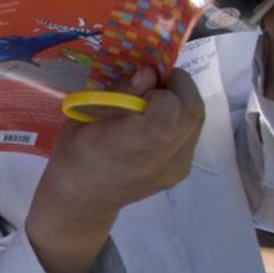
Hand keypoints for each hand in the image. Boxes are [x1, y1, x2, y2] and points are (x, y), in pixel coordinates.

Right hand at [27, 67, 203, 272]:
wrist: (83, 200)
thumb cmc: (75, 154)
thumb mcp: (82, 117)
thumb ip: (119, 94)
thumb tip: (149, 72)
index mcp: (129, 146)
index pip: (169, 109)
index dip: (160, 90)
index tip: (141, 88)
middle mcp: (160, 159)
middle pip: (193, 110)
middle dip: (179, 86)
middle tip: (155, 83)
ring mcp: (175, 168)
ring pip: (198, 120)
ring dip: (181, 102)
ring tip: (154, 102)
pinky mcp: (182, 171)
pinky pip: (192, 134)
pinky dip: (179, 119)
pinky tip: (155, 123)